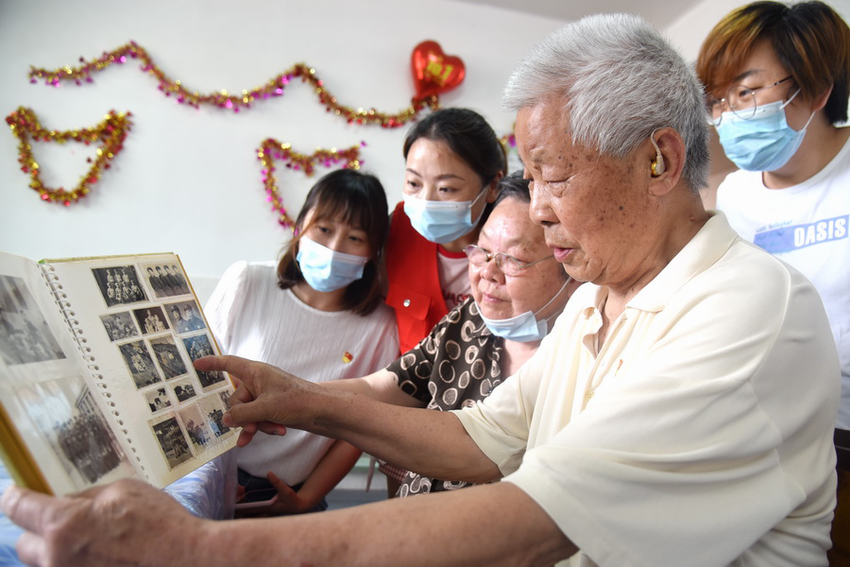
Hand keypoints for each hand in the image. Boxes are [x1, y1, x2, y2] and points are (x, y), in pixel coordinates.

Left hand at [1, 479, 203, 566]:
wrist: (184, 559)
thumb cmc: (158, 521)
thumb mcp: (122, 491)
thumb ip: (87, 497)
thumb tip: (70, 505)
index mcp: (63, 525)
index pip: (19, 508)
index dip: (14, 496)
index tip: (14, 492)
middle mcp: (56, 558)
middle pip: (24, 544)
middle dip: (38, 529)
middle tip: (61, 519)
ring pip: (45, 563)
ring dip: (57, 549)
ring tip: (88, 539)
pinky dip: (77, 561)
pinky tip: (102, 554)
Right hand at [194, 355, 324, 446]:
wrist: (323, 411)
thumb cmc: (298, 401)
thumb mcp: (266, 408)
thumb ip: (242, 414)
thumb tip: (226, 419)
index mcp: (256, 372)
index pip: (229, 363)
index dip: (212, 363)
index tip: (196, 364)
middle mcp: (259, 381)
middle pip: (236, 399)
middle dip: (244, 416)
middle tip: (254, 426)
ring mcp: (266, 395)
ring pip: (247, 413)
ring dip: (255, 424)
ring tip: (269, 431)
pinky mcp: (273, 408)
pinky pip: (258, 418)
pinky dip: (262, 426)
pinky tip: (270, 434)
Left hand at [235, 473, 310, 517]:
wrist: (300, 505)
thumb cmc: (293, 500)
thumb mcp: (286, 491)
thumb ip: (277, 482)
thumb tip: (269, 473)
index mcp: (266, 509)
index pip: (248, 511)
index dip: (239, 507)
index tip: (233, 500)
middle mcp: (263, 512)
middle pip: (246, 511)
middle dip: (239, 503)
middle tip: (237, 492)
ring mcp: (264, 511)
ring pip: (249, 510)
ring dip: (243, 502)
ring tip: (240, 490)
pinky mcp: (266, 508)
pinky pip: (253, 507)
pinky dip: (248, 502)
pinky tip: (246, 494)